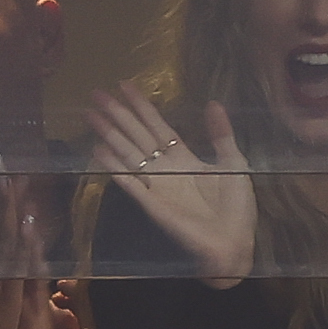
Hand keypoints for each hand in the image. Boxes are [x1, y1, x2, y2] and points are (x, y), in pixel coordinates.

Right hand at [86, 87, 255, 288]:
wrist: (235, 243)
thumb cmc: (237, 207)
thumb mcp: (233, 162)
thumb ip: (221, 134)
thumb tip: (213, 102)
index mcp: (184, 158)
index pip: (157, 126)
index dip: (141, 106)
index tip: (124, 85)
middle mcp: (165, 169)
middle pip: (136, 135)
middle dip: (117, 114)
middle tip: (95, 93)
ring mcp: (156, 186)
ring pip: (128, 153)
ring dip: (109, 134)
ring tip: (90, 115)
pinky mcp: (152, 205)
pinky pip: (129, 182)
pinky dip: (114, 167)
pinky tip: (98, 151)